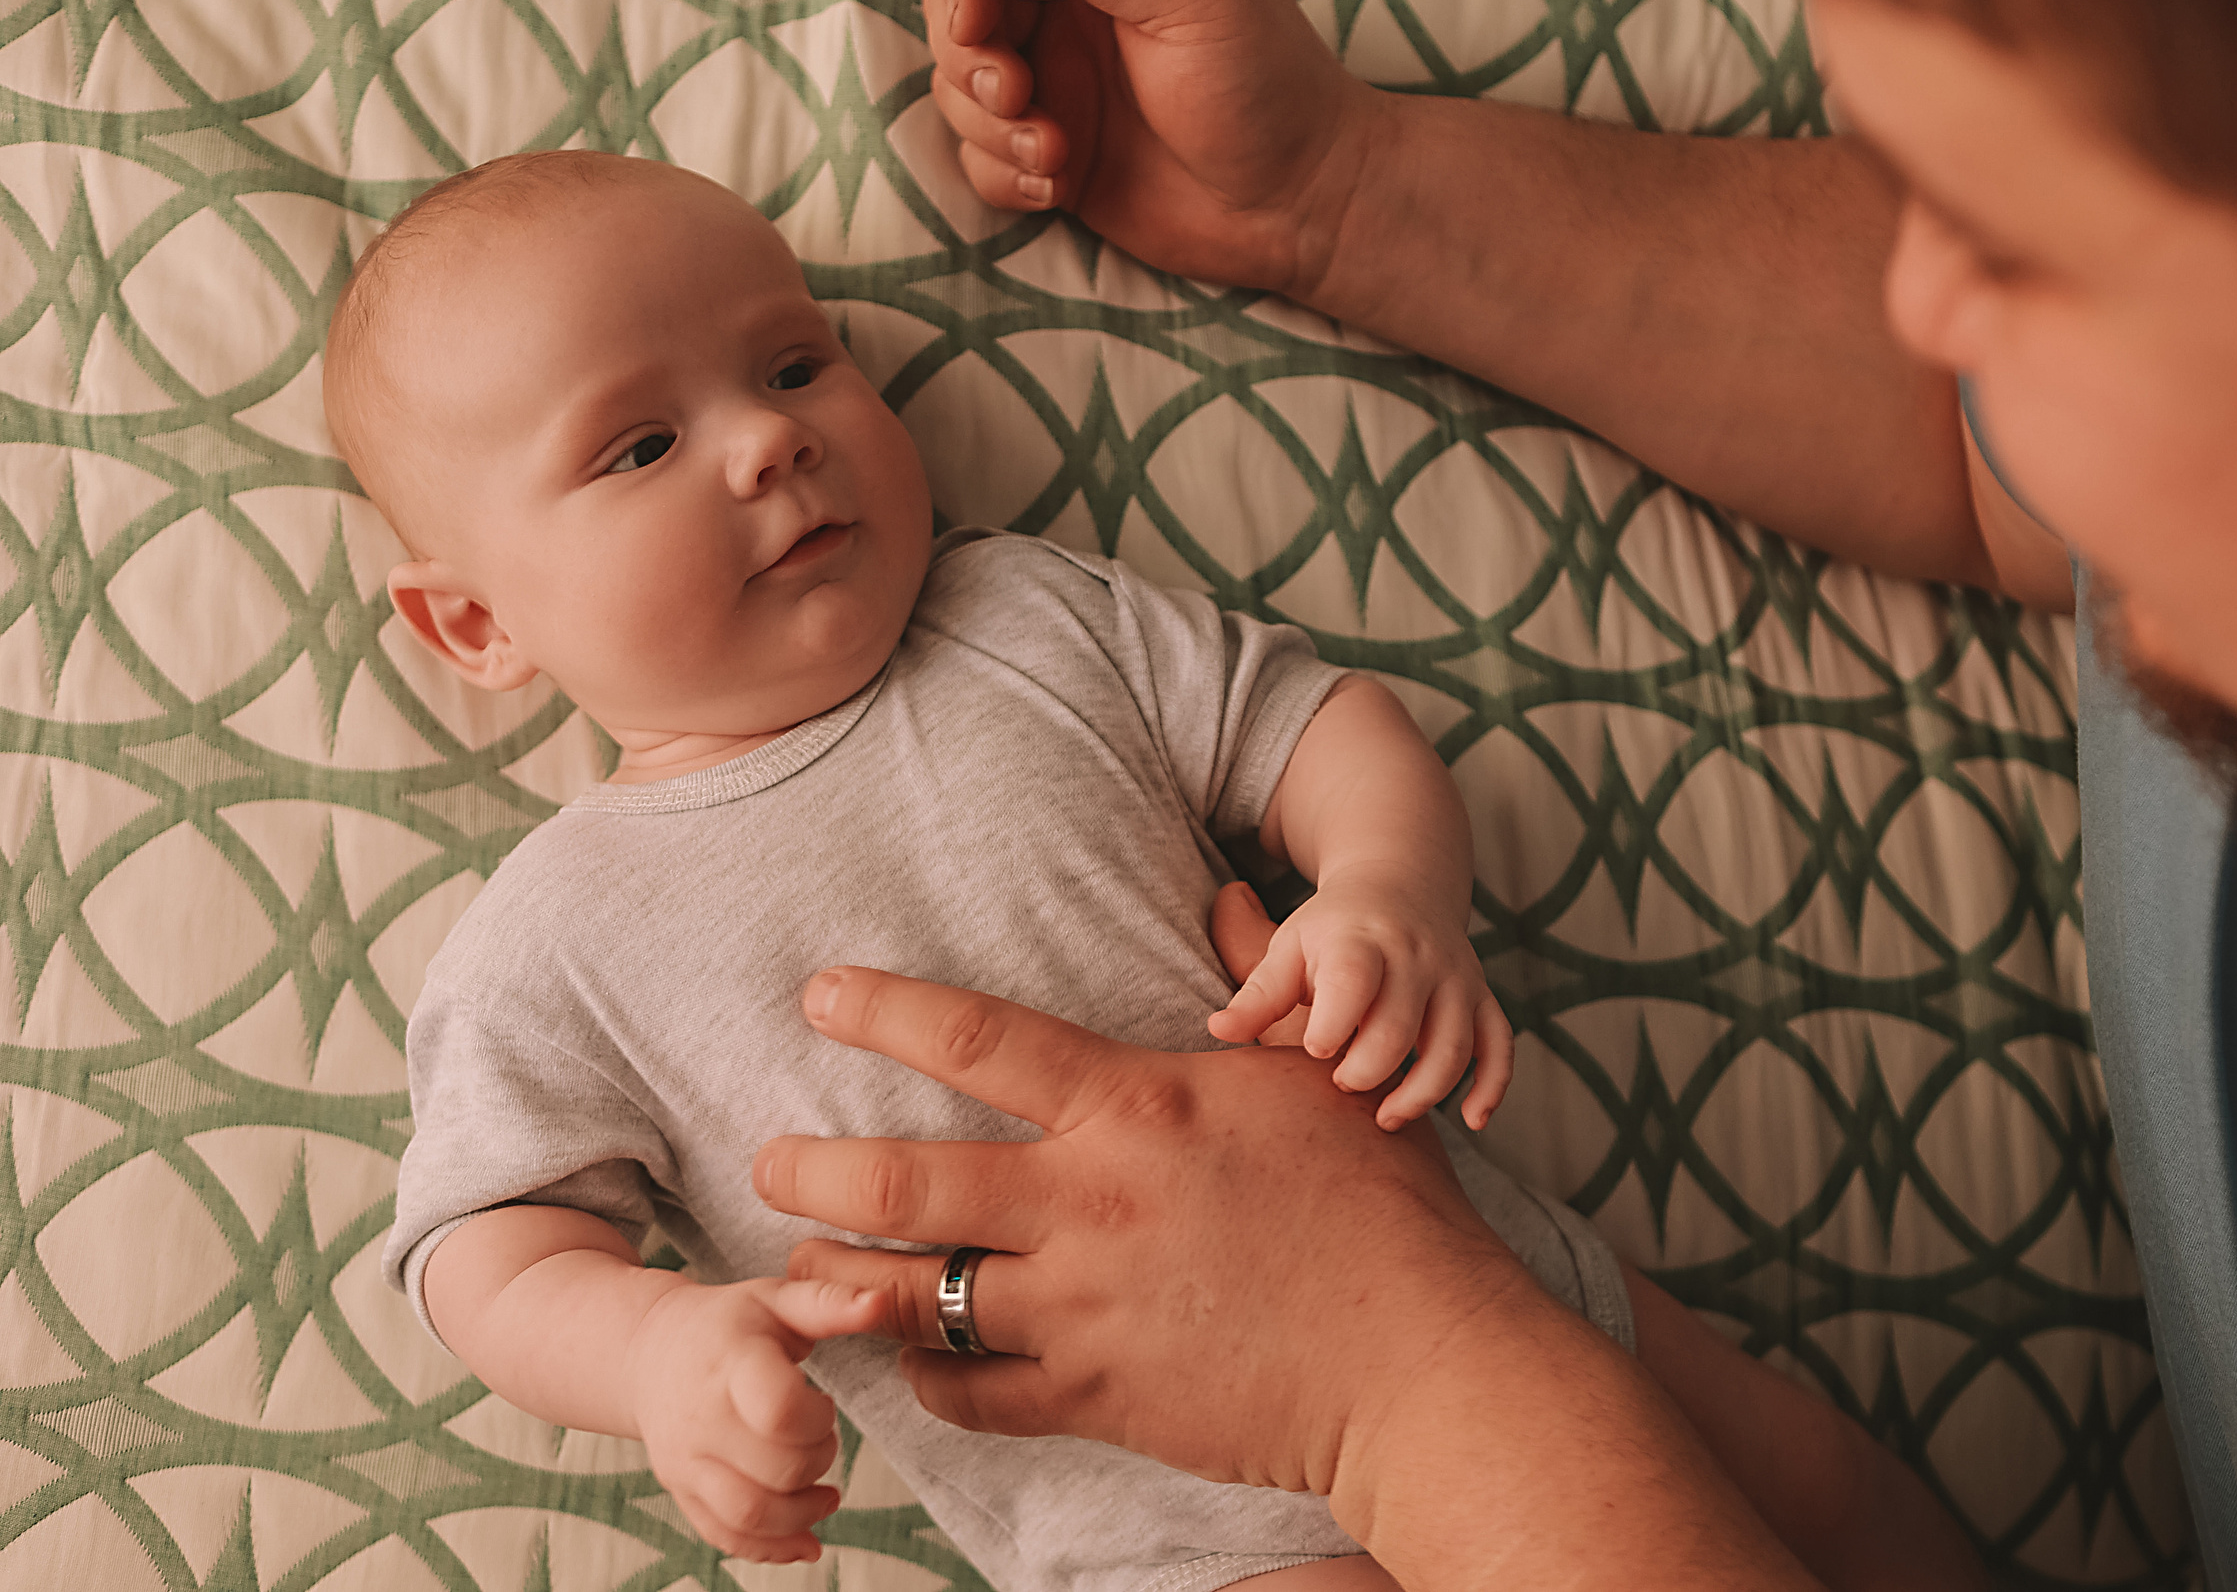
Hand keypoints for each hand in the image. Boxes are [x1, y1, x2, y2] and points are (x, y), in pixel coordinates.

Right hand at [624, 1276, 873, 1561]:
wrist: (652, 1353)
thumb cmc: (726, 1323)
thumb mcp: (777, 1300)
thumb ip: (832, 1303)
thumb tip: (883, 1302)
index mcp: (730, 1365)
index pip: (779, 1411)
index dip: (818, 1417)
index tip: (821, 1401)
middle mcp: (701, 1419)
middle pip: (778, 1469)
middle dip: (820, 1458)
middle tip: (820, 1434)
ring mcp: (687, 1462)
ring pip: (751, 1514)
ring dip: (802, 1514)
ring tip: (824, 1493)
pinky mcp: (683, 1491)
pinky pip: (724, 1536)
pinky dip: (770, 1548)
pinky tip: (805, 1541)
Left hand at [751, 965, 1551, 1498]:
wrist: (1420, 1362)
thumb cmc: (1384, 1207)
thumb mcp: (1315, 1077)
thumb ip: (1256, 979)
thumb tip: (1227, 890)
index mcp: (1137, 1108)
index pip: (981, 1041)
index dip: (885, 1009)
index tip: (818, 992)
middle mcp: (1091, 1203)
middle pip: (903, 1180)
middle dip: (811, 1167)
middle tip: (764, 1160)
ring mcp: (1085, 1308)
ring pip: (913, 1295)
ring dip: (840, 1283)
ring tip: (798, 1269)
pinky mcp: (1097, 1398)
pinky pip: (972, 1394)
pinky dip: (929, 1380)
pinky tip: (911, 1364)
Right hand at [924, 0, 1384, 291]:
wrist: (1307, 202)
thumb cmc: (1268, 83)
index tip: (980, 18)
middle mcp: (1073, 19)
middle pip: (960, 7)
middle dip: (969, 55)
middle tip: (1015, 93)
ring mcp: (1063, 94)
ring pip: (962, 91)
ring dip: (987, 125)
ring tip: (1053, 154)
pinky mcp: (1059, 165)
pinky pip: (984, 164)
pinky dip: (1001, 176)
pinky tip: (1055, 188)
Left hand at [1205, 876, 1513, 1130]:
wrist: (1401, 884)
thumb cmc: (1330, 933)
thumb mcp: (1288, 949)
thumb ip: (1257, 995)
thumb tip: (1217, 1032)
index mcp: (1359, 942)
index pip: (1352, 981)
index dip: (1334, 1024)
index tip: (1314, 1051)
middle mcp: (1415, 958)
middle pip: (1400, 1027)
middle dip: (1370, 1069)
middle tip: (1341, 1086)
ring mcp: (1455, 979)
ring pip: (1454, 1045)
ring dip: (1424, 1090)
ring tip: (1386, 1119)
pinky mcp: (1481, 999)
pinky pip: (1499, 1045)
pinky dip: (1493, 1085)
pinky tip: (1473, 1120)